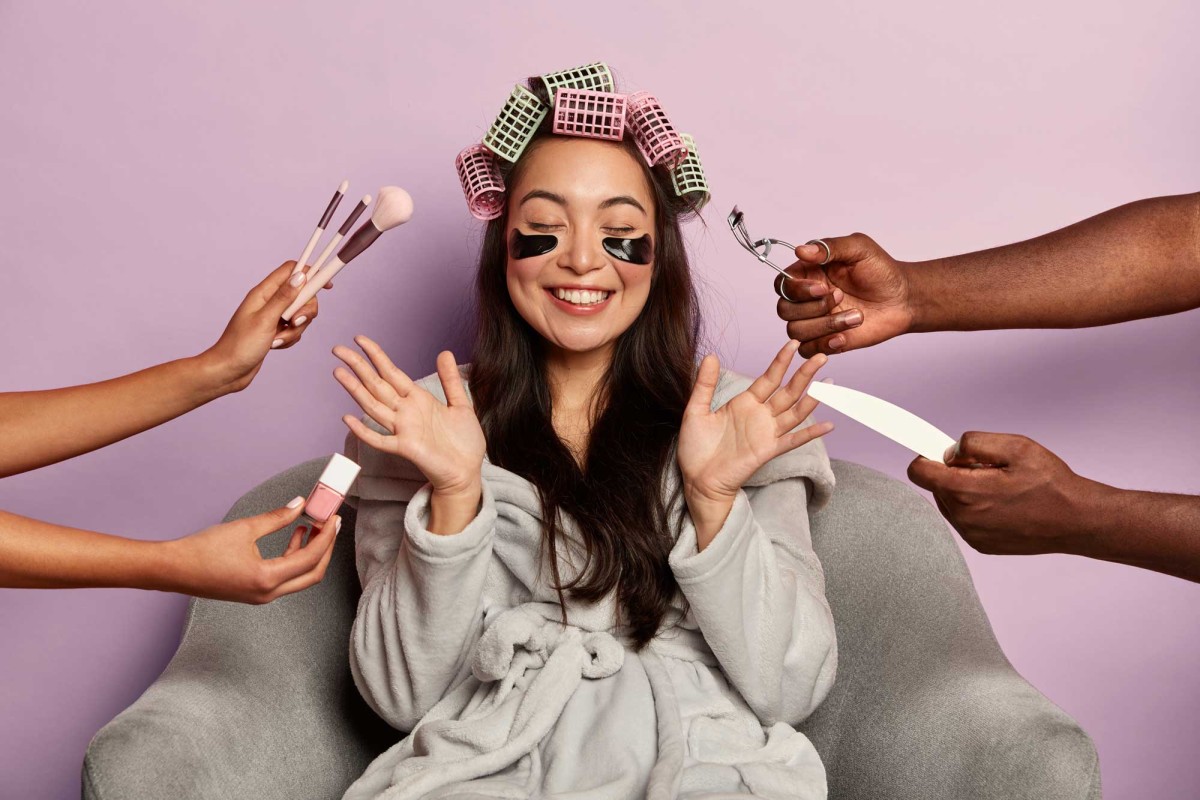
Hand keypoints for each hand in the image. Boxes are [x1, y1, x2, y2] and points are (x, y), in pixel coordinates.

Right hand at [164, 499, 338, 603]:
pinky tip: (295, 535)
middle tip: (330, 524)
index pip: (310, 558)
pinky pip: (285, 577)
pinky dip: (295, 557)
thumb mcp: (244, 528)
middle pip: (312, 573)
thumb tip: (300, 504)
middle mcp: (268, 593)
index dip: (326, 537)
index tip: (334, 518)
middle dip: (325, 548)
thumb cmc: (203, 550)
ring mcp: (261, 596)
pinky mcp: (255, 592)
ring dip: (310, 552)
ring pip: (300, 576)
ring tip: (312, 524)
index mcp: (267, 579)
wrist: (173, 569)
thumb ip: (276, 517)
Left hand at [200, 262, 320, 392]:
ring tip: (278, 339)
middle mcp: (269, 301)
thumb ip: (284, 297)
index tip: (326, 284)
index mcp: (264, 293)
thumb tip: (300, 276)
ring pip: (300, 314)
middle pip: (301, 295)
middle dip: (304, 311)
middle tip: (294, 322)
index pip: (291, 271)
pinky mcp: (275, 330)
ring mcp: (273, 316)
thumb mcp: (265, 319)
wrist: (229, 370)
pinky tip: (276, 345)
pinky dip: (290, 338)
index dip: (310, 274)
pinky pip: (294, 329)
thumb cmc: (240, 345)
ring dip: (295, 330)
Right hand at [334, 338, 485, 514]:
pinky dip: (364, 430)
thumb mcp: (461, 404)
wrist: (468, 471)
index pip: (391, 372)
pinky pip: (380, 439)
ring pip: (374, 406)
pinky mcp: (406, 448)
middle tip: (338, 349)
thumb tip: (444, 352)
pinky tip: (349, 419)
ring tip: (338, 373)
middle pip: (376, 384)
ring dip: (356, 390)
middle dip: (358, 366)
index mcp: (418, 399)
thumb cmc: (464, 442)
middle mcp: (406, 412)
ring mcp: (403, 429)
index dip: (376, 355)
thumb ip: (451, 380)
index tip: (359, 339)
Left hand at [678, 343, 832, 546]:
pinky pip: (793, 440)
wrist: (696, 479)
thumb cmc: (695, 448)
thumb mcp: (696, 410)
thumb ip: (704, 384)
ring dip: (813, 398)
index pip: (769, 378)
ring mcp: (766, 433)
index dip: (781, 361)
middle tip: (822, 356)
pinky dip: (811, 433)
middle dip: (805, 374)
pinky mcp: (767, 451)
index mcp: (744, 403)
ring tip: (830, 382)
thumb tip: (710, 355)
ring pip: (795, 411)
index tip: (794, 344)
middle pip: (788, 391)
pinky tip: (828, 425)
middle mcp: (760, 416)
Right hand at [776, 233, 913, 357]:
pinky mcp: (825, 341)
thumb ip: (829, 247)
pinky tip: (844, 337)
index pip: (782, 284)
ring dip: (825, 325)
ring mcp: (815, 321)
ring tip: (856, 316)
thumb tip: (800, 250)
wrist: (904, 299)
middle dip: (812, 307)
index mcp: (809, 274)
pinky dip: (824, 345)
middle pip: (784, 310)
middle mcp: (807, 298)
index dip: (797, 289)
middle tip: (841, 297)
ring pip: (795, 331)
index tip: (822, 287)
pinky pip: (807, 350)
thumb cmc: (882, 271)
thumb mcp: (859, 248)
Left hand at [907, 431, 1102, 555]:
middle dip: (954, 472)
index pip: (919, 472)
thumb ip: (974, 443)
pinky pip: (963, 518)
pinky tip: (1003, 503)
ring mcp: (971, 534)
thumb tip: (949, 450)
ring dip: (964, 490)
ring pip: (949, 502)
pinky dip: (975, 507)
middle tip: (989, 469)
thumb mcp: (1016, 447)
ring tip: (999, 486)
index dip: (927, 455)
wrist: (1077, 520)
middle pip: (935, 485)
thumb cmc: (1051, 483)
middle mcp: (963, 517)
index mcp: (966, 491)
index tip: (940, 450)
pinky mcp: (981, 544)